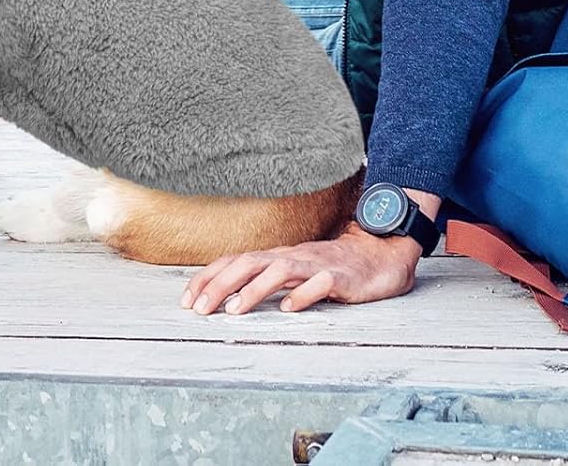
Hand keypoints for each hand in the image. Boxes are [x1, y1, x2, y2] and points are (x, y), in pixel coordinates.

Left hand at [180, 225, 420, 315]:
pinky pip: (320, 282)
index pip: (236, 260)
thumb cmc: (333, 267)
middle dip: (221, 284)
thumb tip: (229, 296)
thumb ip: (267, 279)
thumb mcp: (295, 271)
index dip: (210, 277)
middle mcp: (293, 256)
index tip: (187, 300)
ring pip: (281, 269)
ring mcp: (316, 263)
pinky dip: (303, 294)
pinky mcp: (341, 276)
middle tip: (199, 310)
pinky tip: (289, 308)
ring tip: (234, 311)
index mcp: (278, 256)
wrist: (380, 255)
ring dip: (254, 289)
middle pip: (250, 262)